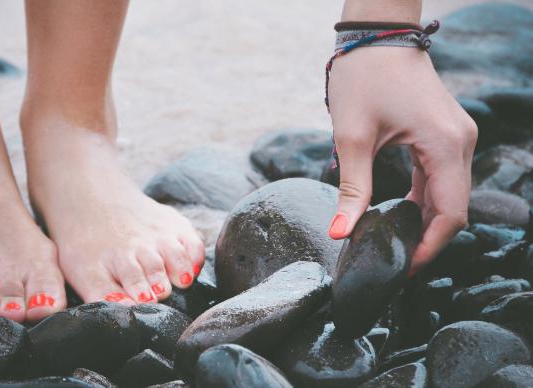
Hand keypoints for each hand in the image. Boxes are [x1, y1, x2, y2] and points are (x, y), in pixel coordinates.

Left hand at [326, 46, 477, 273]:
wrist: (374, 36)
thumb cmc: (363, 78)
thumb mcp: (352, 138)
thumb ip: (351, 190)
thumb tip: (339, 234)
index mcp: (445, 145)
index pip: (451, 213)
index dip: (430, 247)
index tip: (404, 270)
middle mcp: (460, 142)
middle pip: (454, 207)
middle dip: (427, 239)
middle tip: (395, 264)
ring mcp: (456, 136)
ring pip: (449, 193)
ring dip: (426, 221)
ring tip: (395, 245)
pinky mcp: (444, 133)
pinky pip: (441, 176)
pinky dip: (424, 199)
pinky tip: (401, 215)